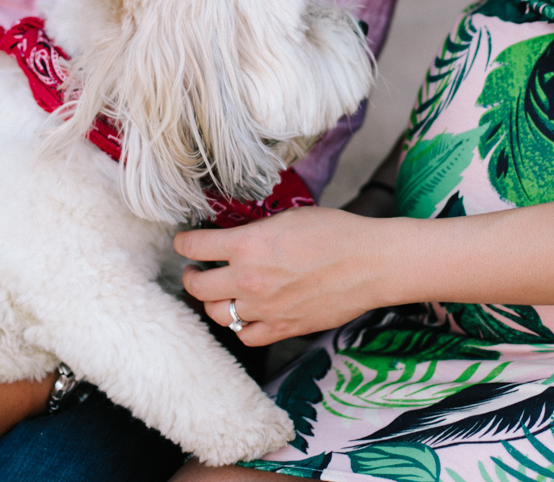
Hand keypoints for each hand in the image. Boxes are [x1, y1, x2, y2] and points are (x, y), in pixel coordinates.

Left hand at [175, 207, 393, 345]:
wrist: (369, 264)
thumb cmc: (334, 232)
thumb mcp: (287, 217)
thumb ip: (254, 231)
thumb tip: (234, 236)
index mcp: (247, 245)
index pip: (194, 247)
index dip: (184, 243)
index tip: (184, 242)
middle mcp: (248, 280)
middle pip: (197, 286)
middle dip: (191, 276)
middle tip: (196, 271)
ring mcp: (264, 309)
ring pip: (217, 314)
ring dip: (214, 302)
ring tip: (220, 293)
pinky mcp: (282, 328)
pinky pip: (245, 335)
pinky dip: (240, 325)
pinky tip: (246, 313)